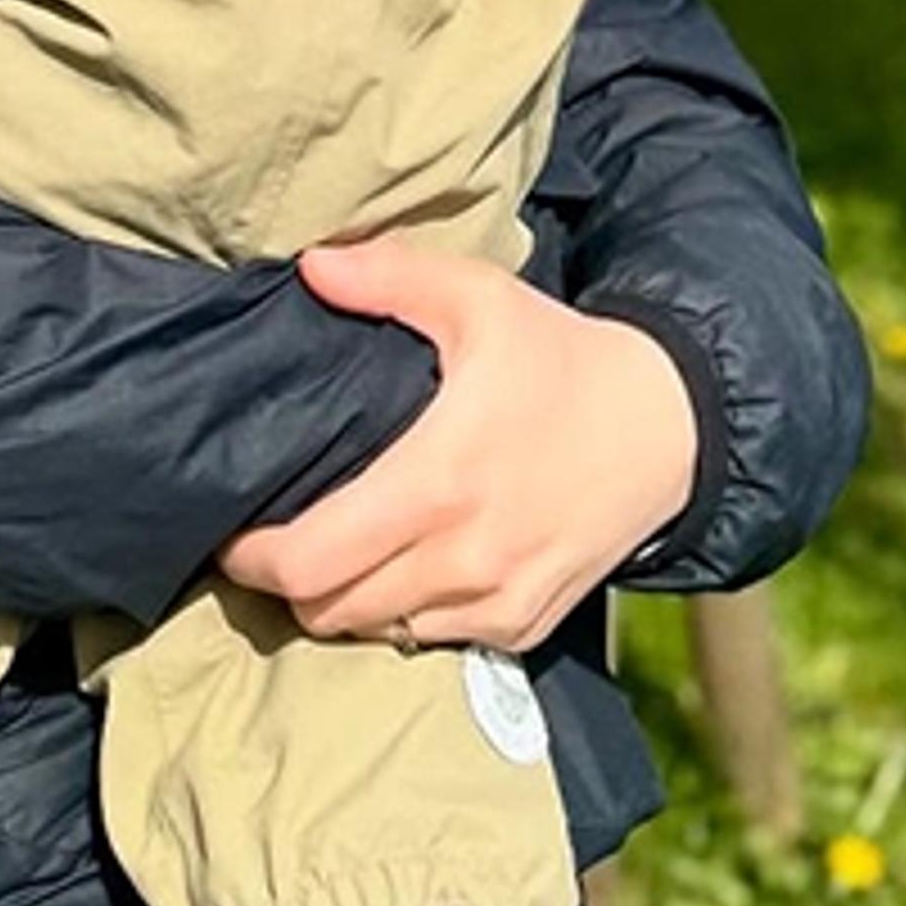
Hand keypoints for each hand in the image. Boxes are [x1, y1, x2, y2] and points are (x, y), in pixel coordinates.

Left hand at [217, 243, 700, 651]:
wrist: (670, 429)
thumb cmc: (562, 358)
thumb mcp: (481, 297)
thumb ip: (391, 277)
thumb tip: (310, 265)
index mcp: (436, 480)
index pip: (306, 560)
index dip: (252, 556)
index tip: (235, 530)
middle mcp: (462, 557)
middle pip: (326, 609)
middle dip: (288, 581)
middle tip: (277, 538)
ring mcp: (495, 601)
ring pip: (375, 631)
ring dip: (345, 599)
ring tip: (339, 549)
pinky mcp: (523, 625)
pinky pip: (432, 640)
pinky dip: (404, 613)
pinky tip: (409, 563)